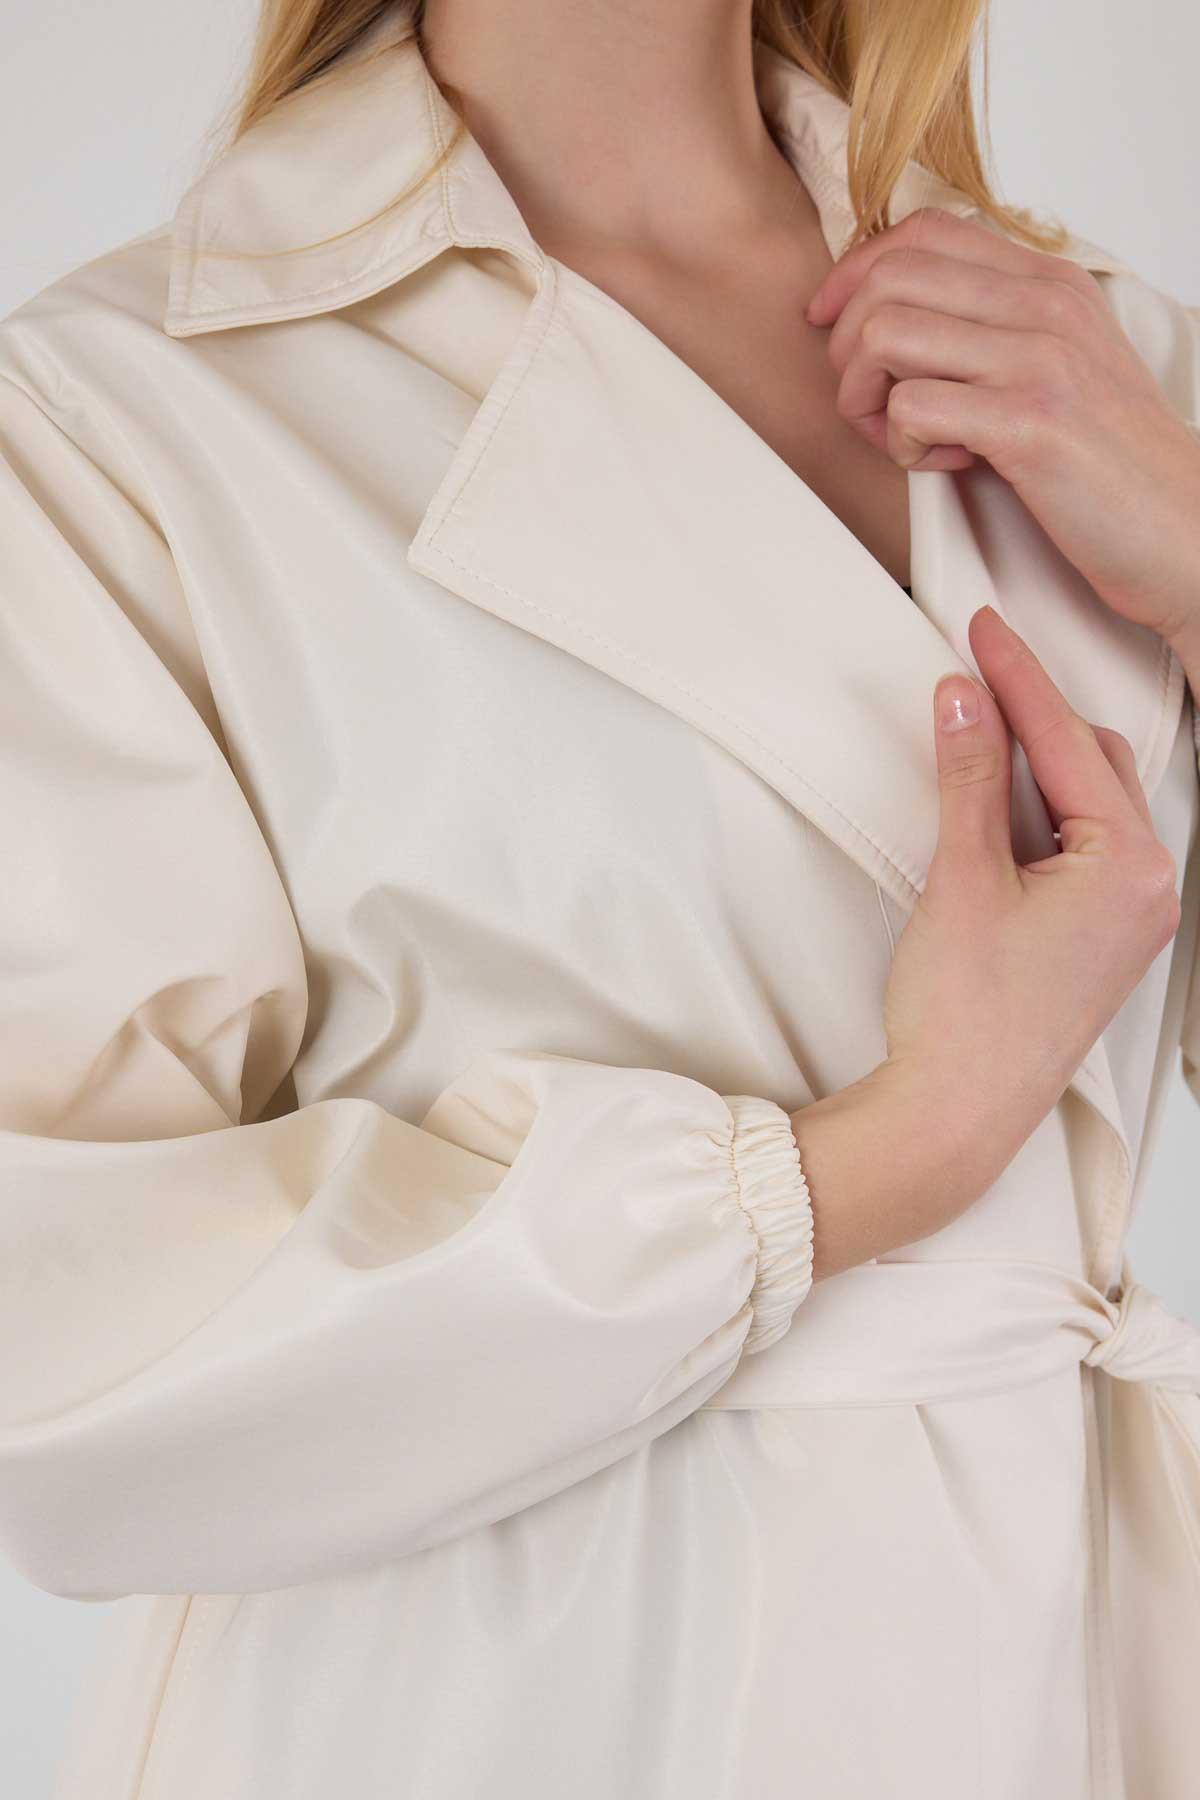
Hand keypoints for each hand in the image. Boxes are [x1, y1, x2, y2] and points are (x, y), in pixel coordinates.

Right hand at [790, 604, 1179, 1279]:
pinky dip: (1043, 813)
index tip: (980, 627)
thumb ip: (969, 776)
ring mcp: (1132, 917)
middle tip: (973, 673)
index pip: (1067, 742)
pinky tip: (998, 803)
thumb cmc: (965, 1013)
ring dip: (1040, 765)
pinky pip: (1085, 847)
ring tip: (980, 733)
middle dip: (1035, 716)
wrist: (957, 1113)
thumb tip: (965, 696)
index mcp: (1130, 866)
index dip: (1016, 677)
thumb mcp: (962, 877)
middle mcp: (1151, 888)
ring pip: (1092, 804)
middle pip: (1095, 763)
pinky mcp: (1103, 939)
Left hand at [805, 207, 1199, 650]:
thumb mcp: (1058, 367)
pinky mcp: (1027, 423)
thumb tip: (893, 322)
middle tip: (870, 406)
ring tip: (907, 440)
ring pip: (884, 335)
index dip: (855, 273)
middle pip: (888, 278)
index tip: (831, 325)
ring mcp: (1037, 359)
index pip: (924, 232)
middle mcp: (1043, 304)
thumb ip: (991, 331)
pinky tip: (945, 465)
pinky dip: (902, 446)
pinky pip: (909, 408)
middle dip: (848, 349)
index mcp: (1048, 282)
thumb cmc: (1108, 464)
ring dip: (866, 399)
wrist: (1182, 529)